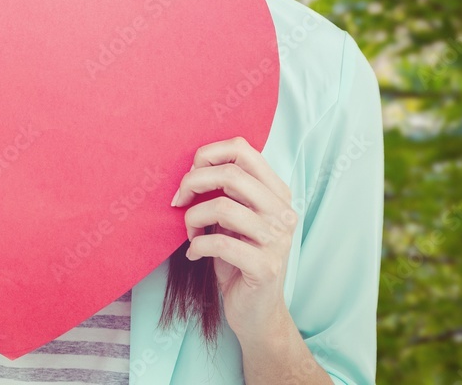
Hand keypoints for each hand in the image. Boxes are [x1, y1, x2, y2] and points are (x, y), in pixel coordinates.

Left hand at [170, 135, 297, 343]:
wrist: (257, 313)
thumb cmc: (239, 255)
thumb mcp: (235, 215)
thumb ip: (226, 189)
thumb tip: (193, 167)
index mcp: (277, 191)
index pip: (242, 149)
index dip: (208, 154)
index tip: (190, 173)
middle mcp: (283, 211)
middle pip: (230, 174)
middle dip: (193, 182)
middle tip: (178, 200)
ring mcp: (278, 240)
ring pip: (221, 207)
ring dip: (192, 218)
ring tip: (190, 232)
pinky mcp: (266, 267)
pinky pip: (219, 242)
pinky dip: (197, 246)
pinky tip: (194, 254)